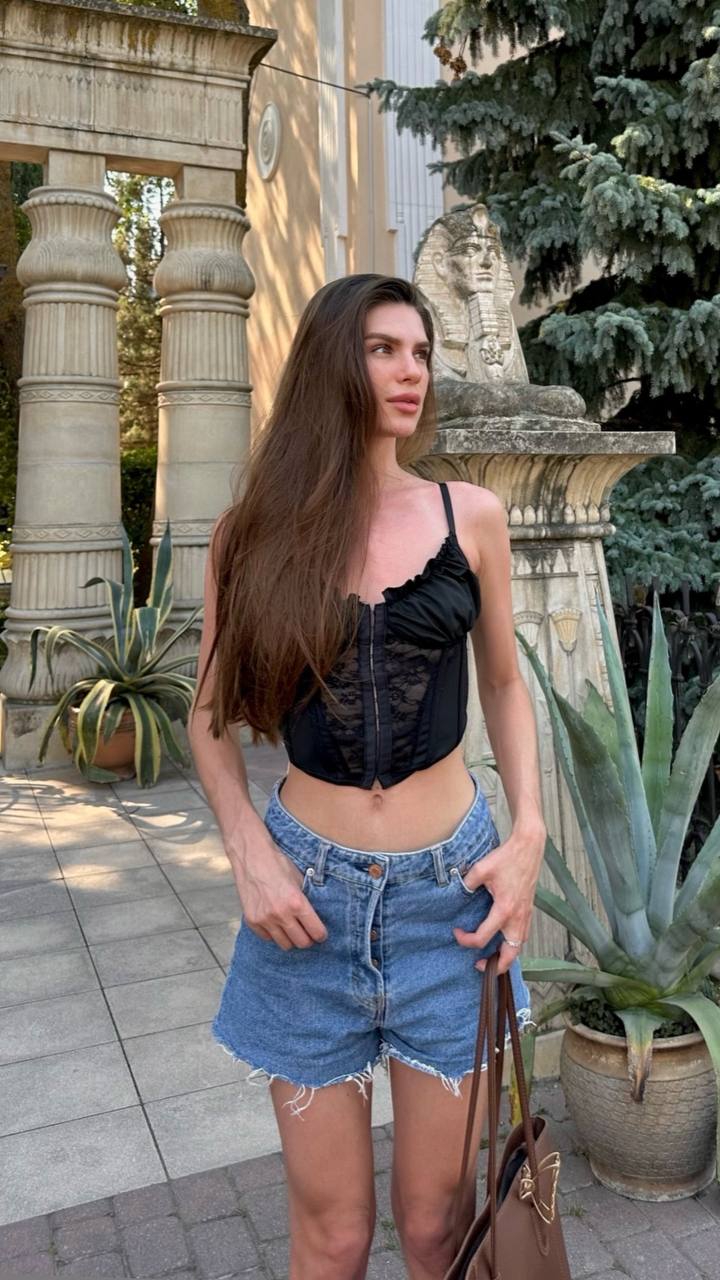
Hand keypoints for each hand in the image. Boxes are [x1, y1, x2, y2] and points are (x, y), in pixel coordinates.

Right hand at [231, 840, 327, 950]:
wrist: (251, 856)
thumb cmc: (278, 864)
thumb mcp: (300, 879)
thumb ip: (307, 900)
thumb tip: (317, 918)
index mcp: (297, 903)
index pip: (316, 932)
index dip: (321, 934)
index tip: (321, 933)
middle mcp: (281, 914)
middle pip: (302, 943)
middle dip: (308, 939)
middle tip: (308, 932)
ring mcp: (264, 919)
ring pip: (285, 944)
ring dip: (291, 938)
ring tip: (292, 928)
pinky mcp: (252, 921)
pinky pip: (268, 938)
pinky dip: (273, 933)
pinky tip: (275, 922)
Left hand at [452, 822, 544, 975]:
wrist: (529, 847)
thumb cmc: (506, 858)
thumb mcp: (480, 869)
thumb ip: (466, 883)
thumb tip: (457, 892)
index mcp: (504, 909)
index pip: (483, 937)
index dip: (466, 940)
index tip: (457, 932)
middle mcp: (517, 917)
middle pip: (510, 954)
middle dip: (496, 966)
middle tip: (480, 966)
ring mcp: (526, 915)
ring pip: (519, 946)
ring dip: (506, 956)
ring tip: (492, 957)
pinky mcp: (529, 910)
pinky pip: (523, 935)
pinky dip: (513, 944)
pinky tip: (503, 939)